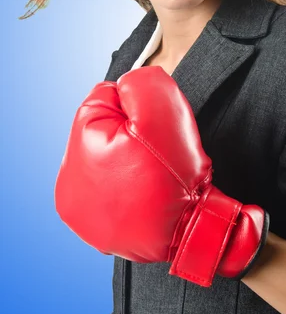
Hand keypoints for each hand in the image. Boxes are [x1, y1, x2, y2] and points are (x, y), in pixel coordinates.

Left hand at [54, 66, 268, 286]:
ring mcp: (76, 208)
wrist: (190, 231)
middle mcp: (67, 180)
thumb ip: (140, 83)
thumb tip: (124, 85)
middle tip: (152, 154)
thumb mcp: (164, 110)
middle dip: (126, 132)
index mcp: (80, 145)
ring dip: (123, 159)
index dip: (137, 107)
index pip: (104, 98)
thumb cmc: (175, 172)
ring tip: (147, 176)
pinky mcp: (90, 227)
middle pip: (100, 129)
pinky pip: (105, 189)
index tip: (154, 130)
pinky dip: (122, 187)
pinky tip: (140, 195)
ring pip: (102, 158)